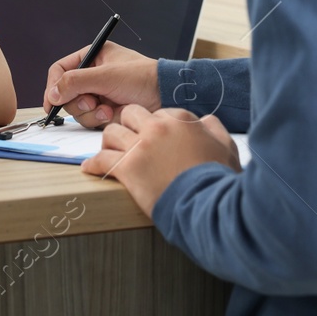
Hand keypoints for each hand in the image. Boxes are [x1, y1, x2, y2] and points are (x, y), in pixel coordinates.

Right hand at [43, 40, 159, 128]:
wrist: (168, 96)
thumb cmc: (142, 77)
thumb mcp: (106, 76)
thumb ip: (76, 82)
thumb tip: (53, 93)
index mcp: (92, 57)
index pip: (61, 70)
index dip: (53, 86)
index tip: (52, 102)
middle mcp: (93, 75)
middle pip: (66, 93)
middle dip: (77, 101)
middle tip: (91, 102)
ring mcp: (99, 94)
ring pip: (77, 109)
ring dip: (90, 112)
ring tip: (107, 109)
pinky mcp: (106, 110)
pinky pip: (90, 119)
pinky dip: (99, 119)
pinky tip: (114, 114)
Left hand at [81, 106, 240, 214]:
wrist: (207, 202)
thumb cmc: (217, 178)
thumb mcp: (226, 147)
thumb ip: (214, 128)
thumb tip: (206, 120)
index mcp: (180, 120)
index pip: (159, 113)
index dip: (155, 125)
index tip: (153, 137)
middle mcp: (158, 128)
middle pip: (130, 114)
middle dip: (128, 125)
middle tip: (128, 139)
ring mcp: (141, 146)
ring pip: (111, 132)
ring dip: (110, 142)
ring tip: (109, 152)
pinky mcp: (128, 167)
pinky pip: (101, 160)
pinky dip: (93, 164)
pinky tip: (90, 168)